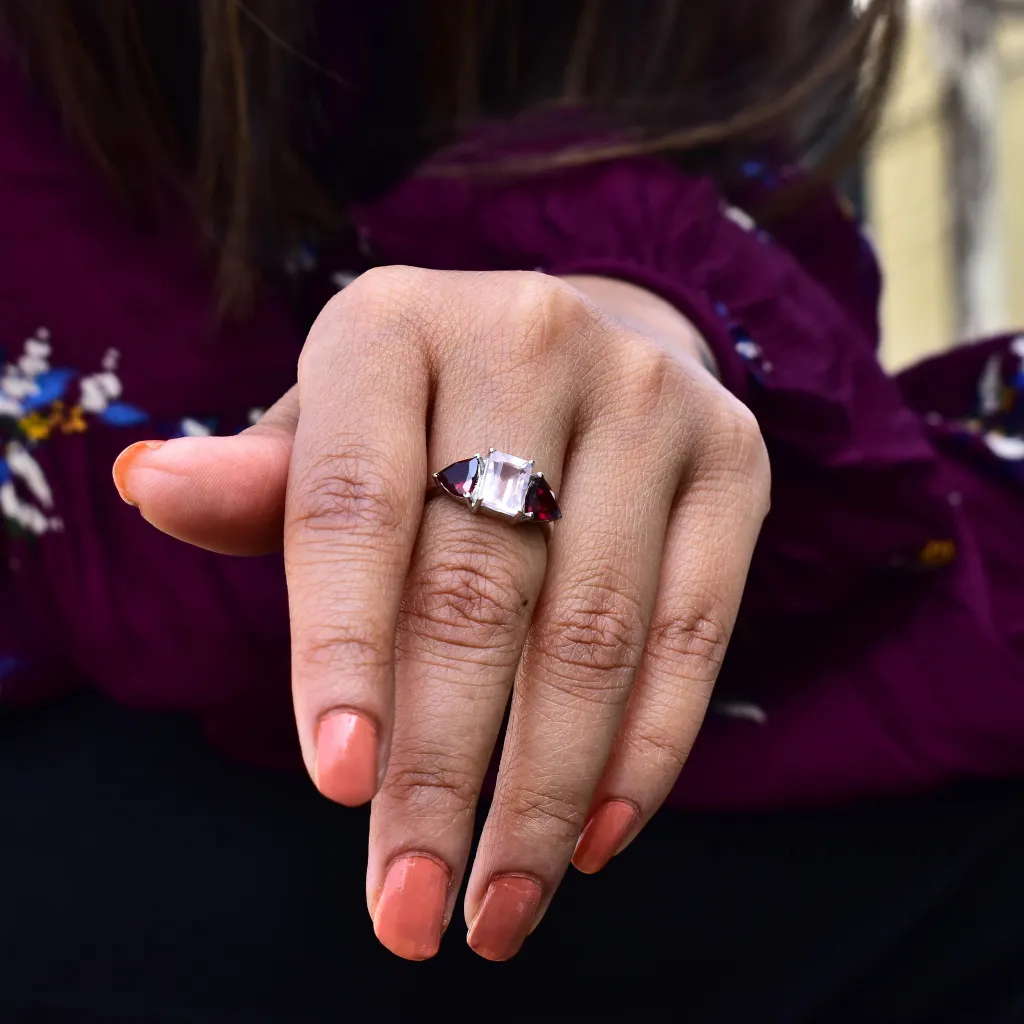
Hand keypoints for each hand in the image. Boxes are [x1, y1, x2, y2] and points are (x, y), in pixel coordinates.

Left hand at [115, 267, 769, 960]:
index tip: (341, 787)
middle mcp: (529, 337)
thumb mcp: (333, 430)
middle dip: (441, 767)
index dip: (342, 650)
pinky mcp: (731, 459)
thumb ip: (260, 483)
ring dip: (541, 791)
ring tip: (495, 907)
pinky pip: (696, 628)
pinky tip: (593, 835)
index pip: (351, 504)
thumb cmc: (425, 416)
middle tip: (407, 909)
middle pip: (476, 586)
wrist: (573, 358)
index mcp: (394, 322)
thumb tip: (148, 490)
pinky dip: (644, 749)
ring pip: (593, 628)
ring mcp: (647, 396)